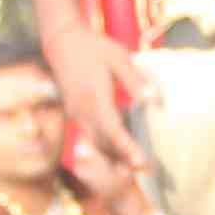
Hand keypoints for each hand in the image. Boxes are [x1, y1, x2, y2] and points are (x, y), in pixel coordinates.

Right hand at [32, 14, 146, 177]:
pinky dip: (104, 148)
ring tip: (134, 171)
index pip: (113, 130)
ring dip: (113, 158)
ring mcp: (76, 114)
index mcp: (95, 98)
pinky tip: (118, 155)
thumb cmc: (93, 47)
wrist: (62, 42)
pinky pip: (90, 136)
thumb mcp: (118, 57)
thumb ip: (134, 79)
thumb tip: (152, 99)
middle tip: (146, 172)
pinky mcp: (75, 113)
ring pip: (95, 143)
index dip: (127, 148)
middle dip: (123, 160)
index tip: (142, 162)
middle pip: (104, 144)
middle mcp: (83, 110)